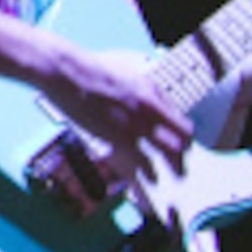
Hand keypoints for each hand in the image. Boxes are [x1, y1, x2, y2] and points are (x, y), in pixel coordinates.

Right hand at [46, 45, 193, 195]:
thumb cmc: (92, 70)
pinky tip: (146, 181)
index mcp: (153, 95)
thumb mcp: (130, 75)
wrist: (67, 73)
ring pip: (165, 155)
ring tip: (164, 178)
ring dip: (167, 169)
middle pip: (179, 143)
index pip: (183, 125)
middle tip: (179, 169)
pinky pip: (140, 163)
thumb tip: (162, 109)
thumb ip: (149, 94)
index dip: (184, 140)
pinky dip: (145, 175)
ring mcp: (133, 125)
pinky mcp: (115, 137)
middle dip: (180, 159)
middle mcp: (149, 111)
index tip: (181, 147)